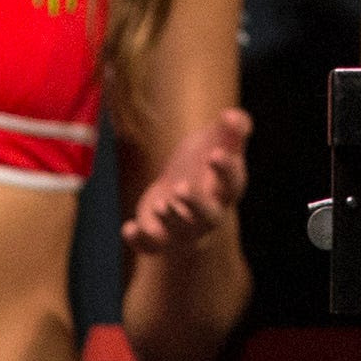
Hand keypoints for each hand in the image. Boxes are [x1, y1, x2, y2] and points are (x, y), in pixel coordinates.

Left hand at [122, 107, 250, 255]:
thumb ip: (232, 126)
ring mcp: (185, 227)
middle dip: (196, 204)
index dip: (225, 169)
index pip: (232, 182)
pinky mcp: (160, 236)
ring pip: (182, 232)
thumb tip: (231, 115)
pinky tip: (128, 227)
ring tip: (159, 204)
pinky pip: (151, 246)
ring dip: (170, 220)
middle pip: (210, 216)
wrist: (179, 187)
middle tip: (181, 187)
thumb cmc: (203, 161)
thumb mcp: (218, 139)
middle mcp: (210, 212)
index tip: (214, 153)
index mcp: (227, 188)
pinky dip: (140, 240)